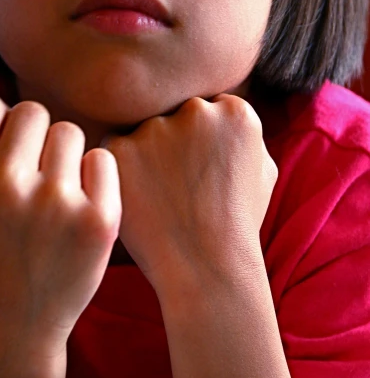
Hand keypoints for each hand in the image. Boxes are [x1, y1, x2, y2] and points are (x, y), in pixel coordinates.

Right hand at [0, 92, 120, 358]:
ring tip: (51, 193)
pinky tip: (78, 202)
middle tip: (29, 174)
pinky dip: (95, 174)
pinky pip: (102, 159)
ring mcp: (53, 204)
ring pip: (68, 132)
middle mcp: (2, 186)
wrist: (8, 331)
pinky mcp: (97, 222)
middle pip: (31, 111)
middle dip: (31, 137)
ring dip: (62, 156)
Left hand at [104, 94, 277, 296]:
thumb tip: (227, 114)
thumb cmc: (237, 226)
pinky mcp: (120, 148)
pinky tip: (139, 199)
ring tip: (160, 198)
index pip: (207, 110)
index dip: (200, 144)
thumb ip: (247, 137)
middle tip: (176, 187)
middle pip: (172, 114)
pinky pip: (114, 149)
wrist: (204, 267)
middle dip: (171, 144)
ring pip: (142, 132)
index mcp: (235, 112)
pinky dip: (121, 171)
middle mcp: (196, 111)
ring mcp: (156, 128)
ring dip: (145, 156)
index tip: (200, 173)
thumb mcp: (264, 174)